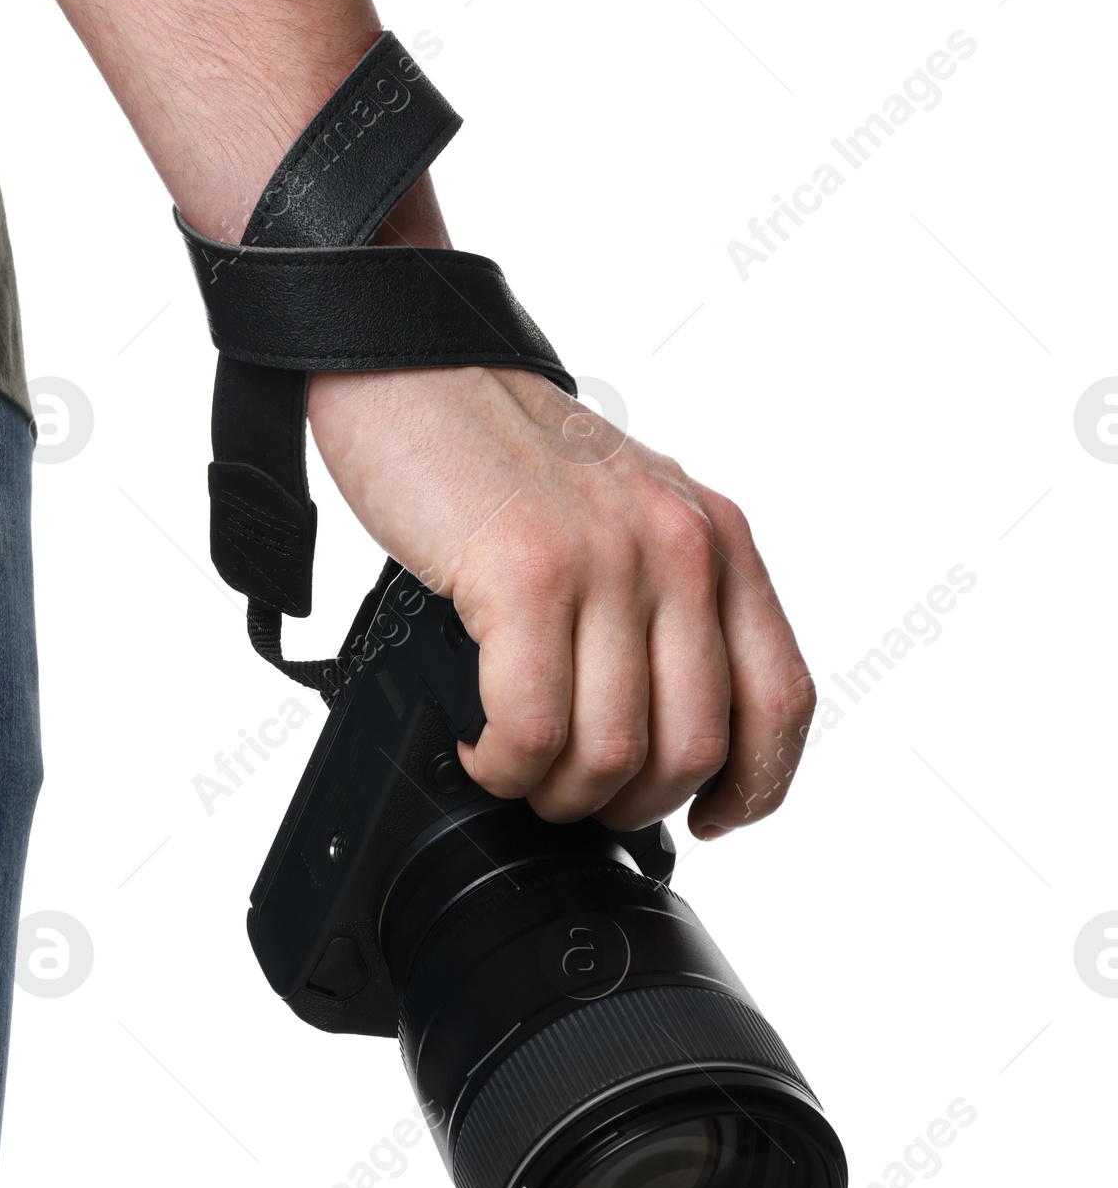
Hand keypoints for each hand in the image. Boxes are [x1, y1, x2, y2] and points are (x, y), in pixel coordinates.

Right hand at [306, 365, 814, 836]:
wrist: (407, 369)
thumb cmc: (494, 453)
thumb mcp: (620, 516)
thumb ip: (660, 602)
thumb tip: (660, 734)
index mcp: (716, 538)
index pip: (780, 698)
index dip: (751, 785)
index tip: (707, 818)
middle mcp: (680, 547)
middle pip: (693, 747)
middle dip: (624, 803)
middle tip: (568, 795)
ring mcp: (609, 559)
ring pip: (613, 754)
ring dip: (554, 792)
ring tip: (513, 770)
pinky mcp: (527, 573)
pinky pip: (533, 729)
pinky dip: (502, 766)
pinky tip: (478, 746)